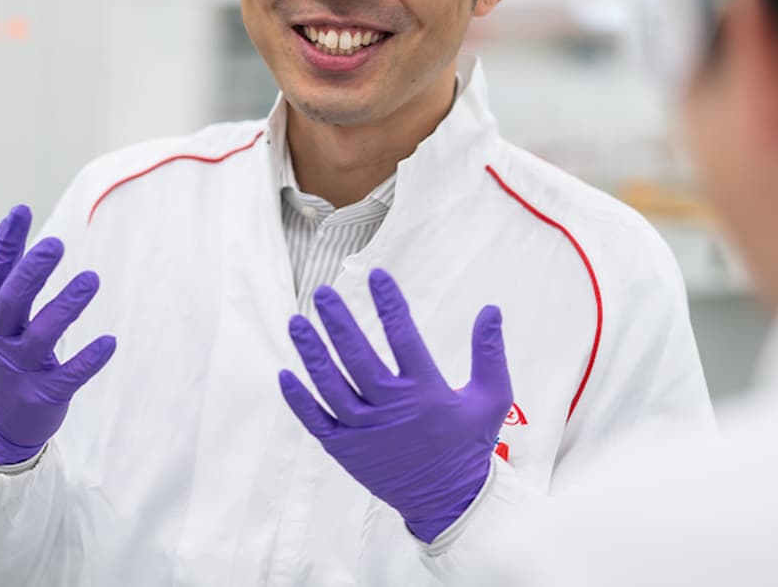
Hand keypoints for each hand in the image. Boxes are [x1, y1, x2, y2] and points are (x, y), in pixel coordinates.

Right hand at [0, 205, 116, 464]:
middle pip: (12, 301)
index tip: (22, 210)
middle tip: (56, 244)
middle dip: (32, 272)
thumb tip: (17, 216)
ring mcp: (18, 369)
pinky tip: (109, 342)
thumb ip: (9, 272)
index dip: (4, 242)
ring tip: (91, 279)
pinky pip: (68, 376)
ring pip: (42, 335)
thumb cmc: (3, 355)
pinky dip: (88, 360)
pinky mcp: (42, 395)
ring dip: (67, 306)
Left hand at [278, 269, 511, 542]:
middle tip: (323, 293)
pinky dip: (298, 399)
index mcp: (426, 392)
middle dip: (338, 322)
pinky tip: (285, 373)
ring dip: (311, 352)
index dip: (389, 303)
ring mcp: (365, 431)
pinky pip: (316, 421)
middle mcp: (392, 409)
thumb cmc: (470, 444)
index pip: (404, 336)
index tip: (377, 276)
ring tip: (297, 322)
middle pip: (357, 357)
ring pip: (330, 385)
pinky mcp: (346, 450)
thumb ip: (490, 353)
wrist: (449, 501)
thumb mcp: (493, 398)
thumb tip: (491, 310)